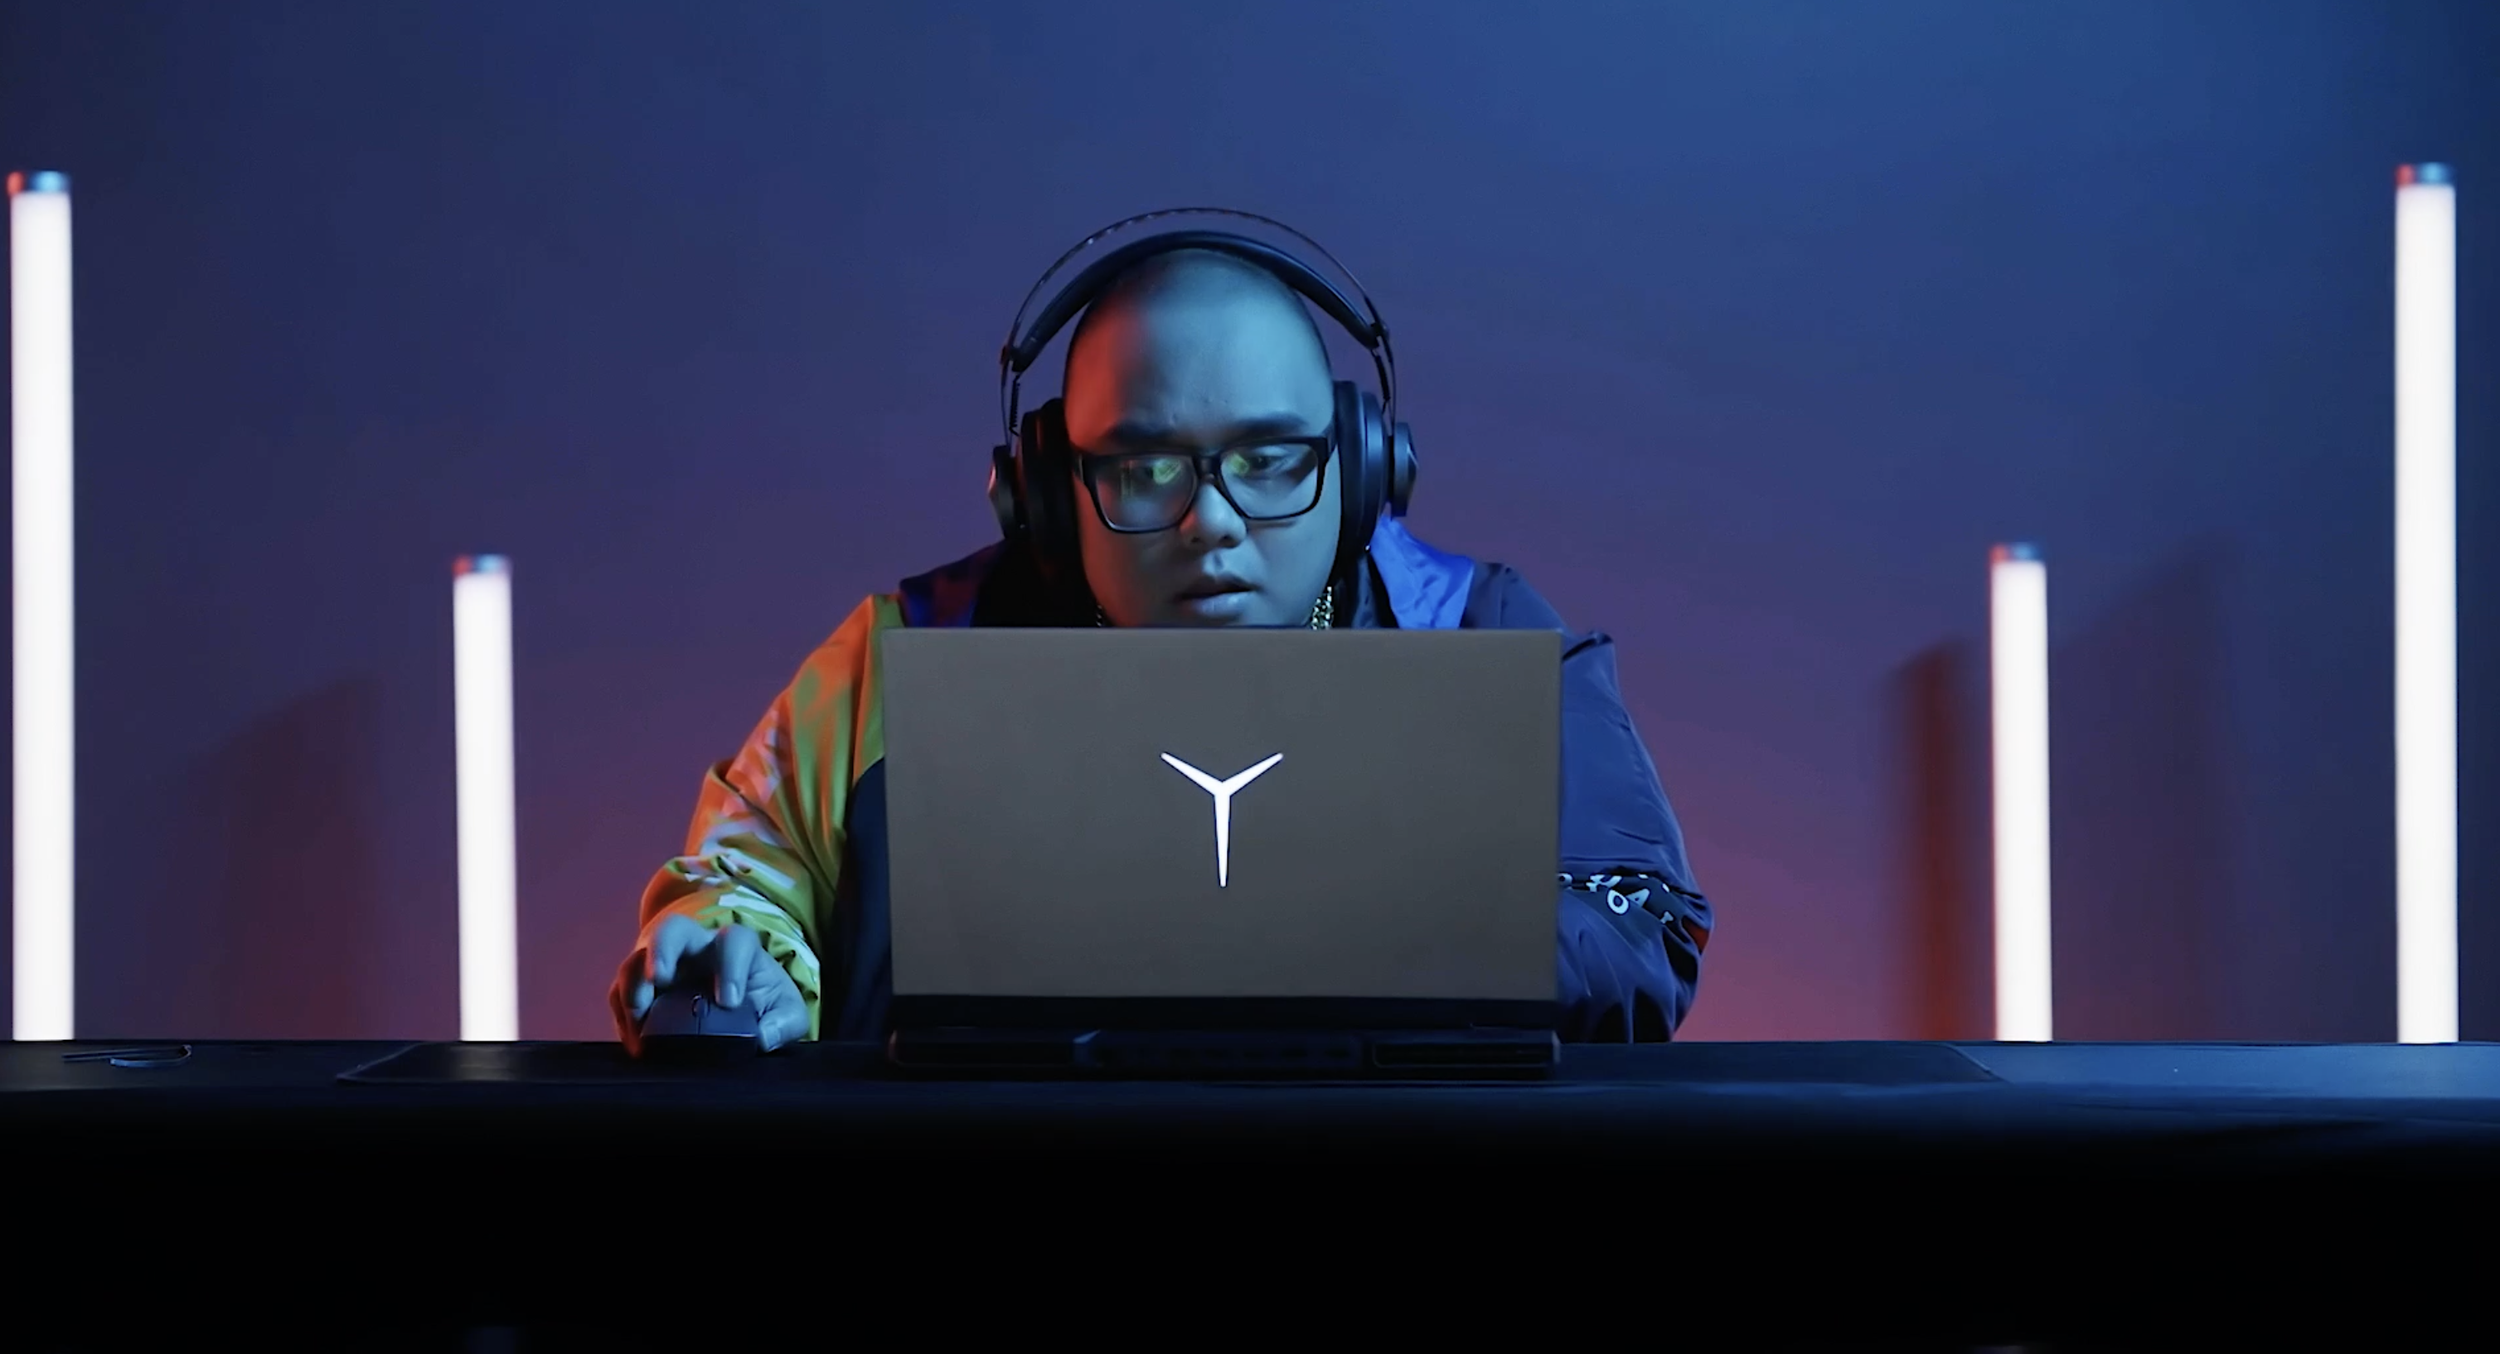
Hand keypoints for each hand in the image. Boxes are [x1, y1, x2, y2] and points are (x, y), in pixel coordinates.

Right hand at [624, 916, 808, 1052]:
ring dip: (633, 983)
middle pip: (673, 931)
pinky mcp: (638, 989)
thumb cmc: (761, 1001)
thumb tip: (763, 1037)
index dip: (730, 967)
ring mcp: (660, 965)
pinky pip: (621, 994)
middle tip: (660, 978)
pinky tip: (636, 1041)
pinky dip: (623, 1017)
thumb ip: (784, 1022)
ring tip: (639, 1014)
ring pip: (637, 959)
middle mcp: (693, 948)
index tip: (730, 1003)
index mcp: (735, 947)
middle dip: (662, 949)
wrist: (736, 1006)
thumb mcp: (785, 1012)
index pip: (733, 942)